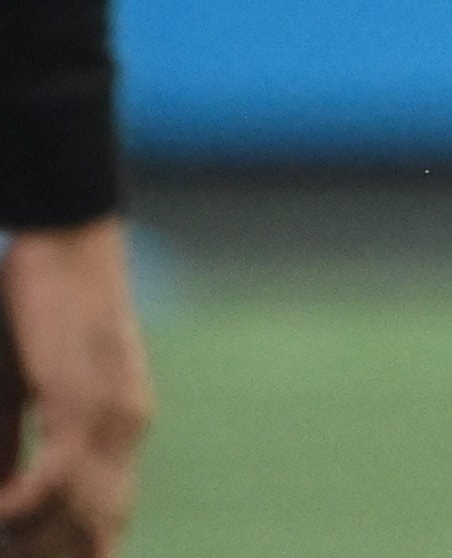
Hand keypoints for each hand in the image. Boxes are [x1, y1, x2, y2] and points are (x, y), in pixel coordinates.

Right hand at [0, 220, 149, 557]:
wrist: (68, 240)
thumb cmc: (37, 306)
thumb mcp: (16, 388)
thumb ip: (12, 443)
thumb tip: (6, 498)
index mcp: (118, 423)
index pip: (104, 510)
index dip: (74, 546)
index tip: (32, 555)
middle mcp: (124, 426)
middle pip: (96, 523)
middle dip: (56, 551)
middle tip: (16, 555)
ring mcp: (110, 415)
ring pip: (77, 510)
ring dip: (32, 541)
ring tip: (6, 547)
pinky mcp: (84, 400)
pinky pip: (56, 476)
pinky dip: (25, 506)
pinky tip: (1, 515)